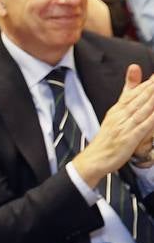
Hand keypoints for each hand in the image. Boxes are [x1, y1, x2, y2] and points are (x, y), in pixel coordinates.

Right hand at [74, 66, 153, 185]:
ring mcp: (123, 127)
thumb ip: (124, 106)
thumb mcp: (113, 120)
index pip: (132, 94)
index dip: (145, 83)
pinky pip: (142, 127)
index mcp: (116, 111)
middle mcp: (119, 116)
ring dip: (152, 99)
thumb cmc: (106, 140)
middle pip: (138, 99)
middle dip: (150, 87)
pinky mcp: (128, 139)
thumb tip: (130, 94)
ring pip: (141, 110)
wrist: (94, 159)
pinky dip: (151, 119)